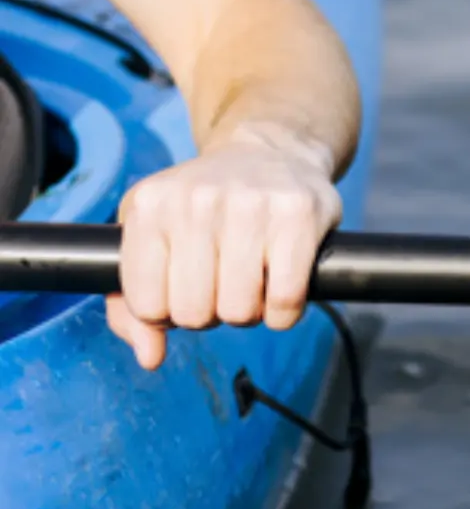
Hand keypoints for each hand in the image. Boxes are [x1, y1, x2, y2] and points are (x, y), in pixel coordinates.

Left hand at [108, 123, 342, 369]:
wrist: (270, 151)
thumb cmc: (205, 208)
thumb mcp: (155, 236)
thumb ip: (133, 303)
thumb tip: (151, 357)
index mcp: (150, 206)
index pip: (147, 304)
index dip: (168, 313)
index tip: (184, 291)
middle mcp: (196, 201)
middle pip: (194, 313)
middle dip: (211, 314)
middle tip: (222, 287)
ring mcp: (249, 206)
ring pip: (240, 310)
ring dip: (249, 313)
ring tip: (252, 285)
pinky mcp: (298, 216)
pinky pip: (285, 301)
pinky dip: (284, 313)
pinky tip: (282, 290)